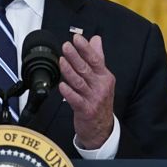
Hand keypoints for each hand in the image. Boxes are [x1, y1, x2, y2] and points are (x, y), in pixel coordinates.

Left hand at [58, 34, 114, 148]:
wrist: (102, 128)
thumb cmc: (100, 101)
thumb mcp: (103, 78)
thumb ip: (98, 58)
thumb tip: (96, 39)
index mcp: (104, 77)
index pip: (95, 59)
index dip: (85, 48)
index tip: (77, 38)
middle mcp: (100, 86)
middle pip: (86, 69)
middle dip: (75, 56)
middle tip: (66, 46)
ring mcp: (93, 98)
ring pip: (79, 82)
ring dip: (69, 71)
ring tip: (61, 61)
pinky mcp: (86, 110)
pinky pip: (75, 100)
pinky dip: (68, 92)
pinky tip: (62, 85)